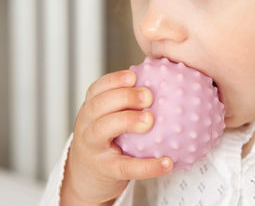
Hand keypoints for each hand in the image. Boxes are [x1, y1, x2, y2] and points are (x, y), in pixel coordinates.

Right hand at [60, 70, 172, 205]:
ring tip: (150, 121)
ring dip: (127, 121)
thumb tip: (167, 86)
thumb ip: (129, 104)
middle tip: (148, 96)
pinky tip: (167, 162)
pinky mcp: (105, 170)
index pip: (97, 89)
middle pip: (98, 105)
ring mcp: (93, 148)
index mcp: (91, 109)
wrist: (87, 178)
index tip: (134, 76)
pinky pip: (126, 167)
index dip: (114, 80)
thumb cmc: (108, 141)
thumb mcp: (110, 119)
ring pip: (103, 129)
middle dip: (123, 97)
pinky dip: (147, 165)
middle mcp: (87, 125)